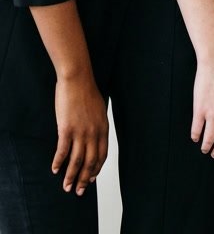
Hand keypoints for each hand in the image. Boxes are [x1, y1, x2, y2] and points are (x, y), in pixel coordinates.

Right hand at [52, 72, 108, 194]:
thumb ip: (98, 125)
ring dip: (71, 176)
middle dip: (84, 179)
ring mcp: (80, 132)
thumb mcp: (99, 110)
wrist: (77, 79)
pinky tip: (54, 169)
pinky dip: (58, 162)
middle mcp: (93, 133)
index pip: (102, 155)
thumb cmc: (87, 91)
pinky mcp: (66, 129)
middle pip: (90, 162)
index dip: (96, 169)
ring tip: (66, 187)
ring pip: (77, 161)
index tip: (91, 179)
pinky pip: (63, 151)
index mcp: (103, 128)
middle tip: (79, 191)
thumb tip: (95, 136)